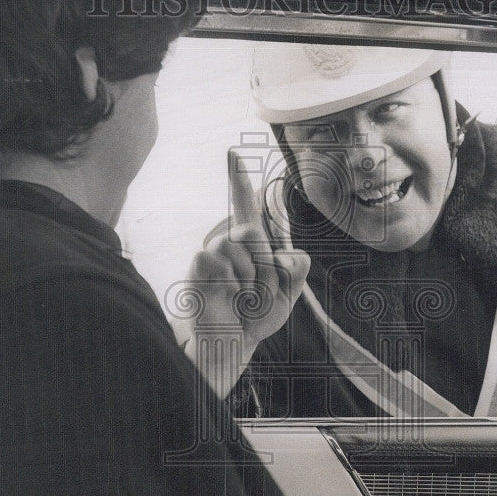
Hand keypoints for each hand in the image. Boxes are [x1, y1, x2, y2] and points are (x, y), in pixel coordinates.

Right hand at [184, 151, 310, 396]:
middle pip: (256, 232)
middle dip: (266, 269)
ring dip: (252, 281)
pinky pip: (224, 261)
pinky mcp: (200, 262)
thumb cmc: (256, 317)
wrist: (232, 342)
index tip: (232, 153)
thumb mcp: (289, 293)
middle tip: (256, 293)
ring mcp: (213, 251)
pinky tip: (227, 298)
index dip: (238, 179)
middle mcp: (230, 242)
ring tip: (241, 297)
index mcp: (252, 245)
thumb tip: (285, 250)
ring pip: (243, 247)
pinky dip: (234, 285)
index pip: (246, 206)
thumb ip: (297, 268)